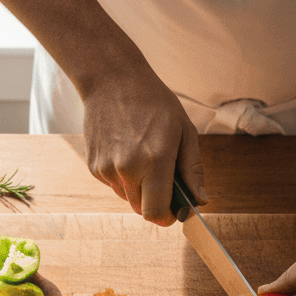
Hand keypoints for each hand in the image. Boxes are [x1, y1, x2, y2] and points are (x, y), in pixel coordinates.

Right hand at [82, 67, 207, 224]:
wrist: (112, 79)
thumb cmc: (154, 103)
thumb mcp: (184, 132)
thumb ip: (193, 170)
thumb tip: (200, 200)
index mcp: (154, 162)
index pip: (156, 213)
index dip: (167, 216)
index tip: (174, 209)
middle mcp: (127, 169)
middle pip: (142, 209)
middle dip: (156, 200)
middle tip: (163, 174)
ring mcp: (107, 169)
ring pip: (127, 198)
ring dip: (139, 188)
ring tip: (143, 155)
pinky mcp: (94, 167)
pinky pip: (114, 185)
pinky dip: (123, 177)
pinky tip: (126, 150)